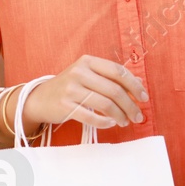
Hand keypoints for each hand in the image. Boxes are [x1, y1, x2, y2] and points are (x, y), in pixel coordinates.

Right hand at [20, 55, 147, 131]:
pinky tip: (111, 123)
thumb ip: (110, 77)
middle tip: (137, 116)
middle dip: (130, 105)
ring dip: (120, 115)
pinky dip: (104, 122)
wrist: (40, 98)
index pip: (117, 71)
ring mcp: (70, 89)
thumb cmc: (70, 87)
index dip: (134, 85)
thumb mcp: (88, 75)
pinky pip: (91, 116)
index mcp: (87, 61)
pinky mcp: (65, 106)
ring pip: (105, 104)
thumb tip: (138, 85)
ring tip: (125, 121)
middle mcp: (79, 72)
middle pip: (114, 89)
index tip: (144, 98)